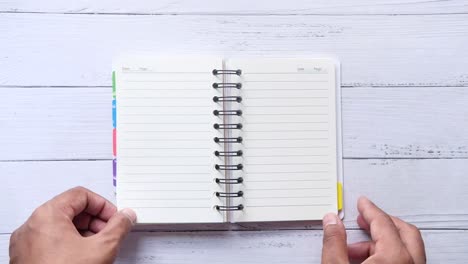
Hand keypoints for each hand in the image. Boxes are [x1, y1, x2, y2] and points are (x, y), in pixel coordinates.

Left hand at [9, 186, 136, 263]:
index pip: (81, 195)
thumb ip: (118, 227)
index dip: (103, 206)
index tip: (115, 218)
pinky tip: (83, 258)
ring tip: (98, 248)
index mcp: (48, 215)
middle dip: (95, 221)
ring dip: (84, 234)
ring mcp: (27, 243)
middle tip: (109, 233)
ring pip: (61, 227)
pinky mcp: (26, 258)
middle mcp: (33, 225)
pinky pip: (51, 242)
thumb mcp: (101, 249)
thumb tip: (126, 216)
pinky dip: (69, 245)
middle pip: (71, 210)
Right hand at [321, 196, 425, 263]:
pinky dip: (388, 256)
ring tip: (355, 248)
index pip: (383, 223)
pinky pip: (406, 262)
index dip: (370, 209)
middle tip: (365, 218)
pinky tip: (365, 262)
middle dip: (382, 222)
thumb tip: (332, 222)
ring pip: (407, 249)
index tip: (362, 202)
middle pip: (405, 232)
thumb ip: (334, 242)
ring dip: (383, 242)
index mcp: (396, 258)